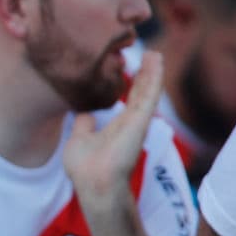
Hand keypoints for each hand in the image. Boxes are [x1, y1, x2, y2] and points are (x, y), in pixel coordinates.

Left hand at [63, 51, 163, 203]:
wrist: (93, 182)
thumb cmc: (84, 167)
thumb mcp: (79, 140)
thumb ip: (84, 125)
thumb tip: (84, 114)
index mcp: (117, 127)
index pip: (127, 101)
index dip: (129, 84)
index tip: (127, 67)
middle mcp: (129, 123)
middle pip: (140, 93)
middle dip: (144, 75)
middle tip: (149, 55)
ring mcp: (136, 121)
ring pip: (147, 91)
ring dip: (152, 71)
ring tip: (155, 53)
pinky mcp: (140, 120)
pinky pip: (150, 93)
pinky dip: (154, 75)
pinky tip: (156, 59)